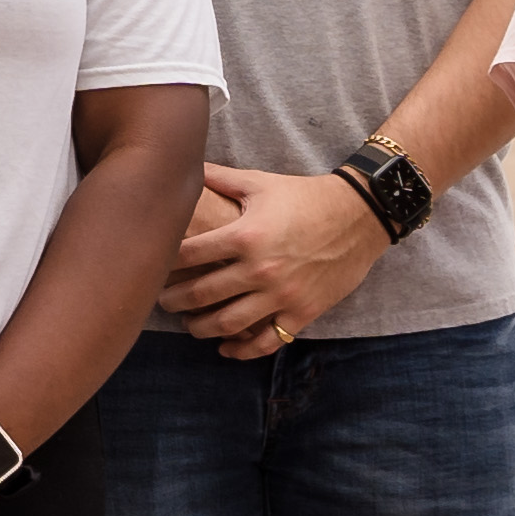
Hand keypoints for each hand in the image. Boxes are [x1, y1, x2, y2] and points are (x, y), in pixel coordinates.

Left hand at [163, 164, 391, 356]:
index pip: (190, 254)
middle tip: (162, 301)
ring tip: (189, 325)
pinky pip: (267, 340)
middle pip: (202, 294)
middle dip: (175, 301)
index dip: (166, 262)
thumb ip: (221, 179)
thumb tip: (186, 165)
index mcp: (245, 235)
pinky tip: (226, 348)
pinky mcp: (302, 312)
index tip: (154, 265)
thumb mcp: (261, 183)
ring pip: (228, 323)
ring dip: (201, 328)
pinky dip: (243, 350)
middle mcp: (260, 269)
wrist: (360, 215)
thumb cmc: (306, 196)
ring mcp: (282, 294)